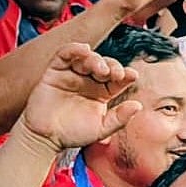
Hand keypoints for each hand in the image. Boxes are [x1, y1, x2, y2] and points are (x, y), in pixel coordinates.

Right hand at [17, 44, 140, 152]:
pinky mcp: (55, 72)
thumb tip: (138, 105)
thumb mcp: (102, 129)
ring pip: (87, 58)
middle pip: (105, 65)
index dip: (126, 75)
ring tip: (101, 69)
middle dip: (112, 66)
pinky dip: (74, 49)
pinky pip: (64, 55)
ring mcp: (72, 75)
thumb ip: (120, 118)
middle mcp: (89, 82)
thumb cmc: (74, 134)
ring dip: (96, 59)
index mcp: (103, 93)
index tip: (132, 76)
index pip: (118, 80)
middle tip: (115, 74)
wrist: (46, 137)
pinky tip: (84, 49)